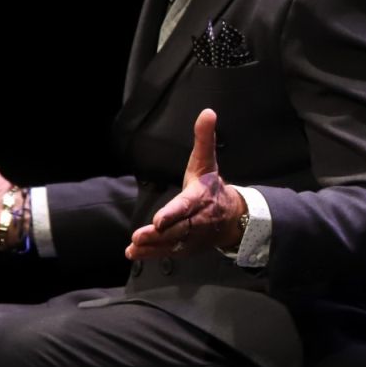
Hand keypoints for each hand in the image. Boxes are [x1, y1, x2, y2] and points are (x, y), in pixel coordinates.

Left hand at [127, 109, 246, 258]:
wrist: (232, 217)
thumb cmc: (212, 187)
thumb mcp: (207, 161)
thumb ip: (204, 139)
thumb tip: (207, 112)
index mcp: (200, 197)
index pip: (186, 205)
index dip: (173, 213)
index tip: (159, 220)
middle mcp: (197, 218)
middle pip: (178, 228)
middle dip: (159, 234)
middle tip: (139, 236)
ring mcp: (193, 235)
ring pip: (172, 242)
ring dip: (153, 246)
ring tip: (134, 246)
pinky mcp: (187, 246)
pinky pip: (169, 251)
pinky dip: (151, 254)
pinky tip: (133, 253)